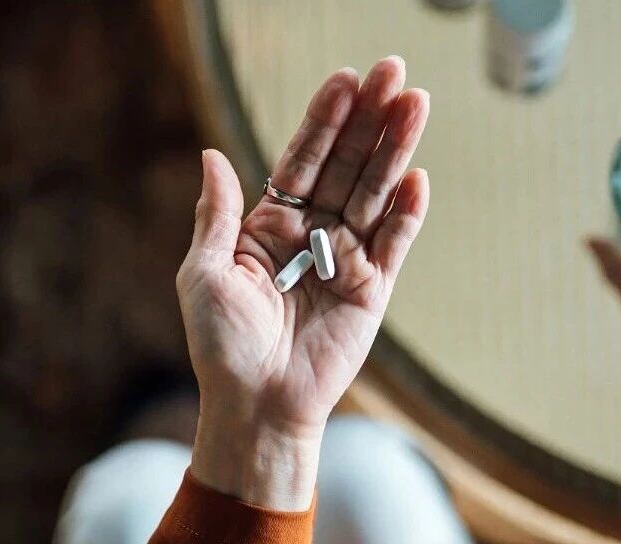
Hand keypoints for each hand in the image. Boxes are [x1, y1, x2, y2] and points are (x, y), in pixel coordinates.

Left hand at [176, 57, 428, 509]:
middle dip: (370, 119)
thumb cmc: (221, 345)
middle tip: (395, 72)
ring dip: (395, 150)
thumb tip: (213, 155)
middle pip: (346, 164)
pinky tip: (417, 177)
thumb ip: (218, 214)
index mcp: (269, 225)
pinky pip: (393, 244)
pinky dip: (406, 212)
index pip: (303, 159)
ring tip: (416, 104)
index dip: (324, 120)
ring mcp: (345, 259)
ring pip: (374, 193)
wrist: (256, 404)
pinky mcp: (371, 290)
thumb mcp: (203, 273)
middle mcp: (311, 234)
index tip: (345, 79)